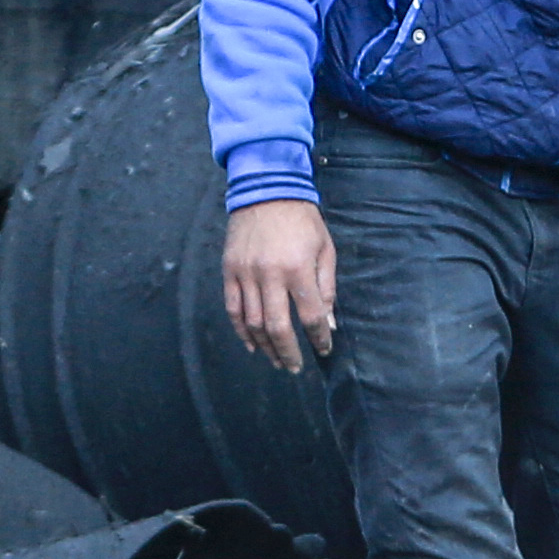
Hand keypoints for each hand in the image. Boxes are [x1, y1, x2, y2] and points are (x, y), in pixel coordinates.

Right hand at [224, 200, 337, 369]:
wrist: (266, 190)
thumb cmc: (302, 221)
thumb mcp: (325, 250)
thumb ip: (327, 288)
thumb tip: (328, 323)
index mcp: (298, 269)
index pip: (310, 316)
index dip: (318, 338)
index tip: (323, 349)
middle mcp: (269, 274)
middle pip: (278, 327)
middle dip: (288, 353)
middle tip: (294, 368)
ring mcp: (246, 273)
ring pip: (253, 323)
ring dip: (265, 346)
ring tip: (276, 360)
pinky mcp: (230, 270)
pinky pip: (233, 308)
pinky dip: (241, 331)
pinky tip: (253, 344)